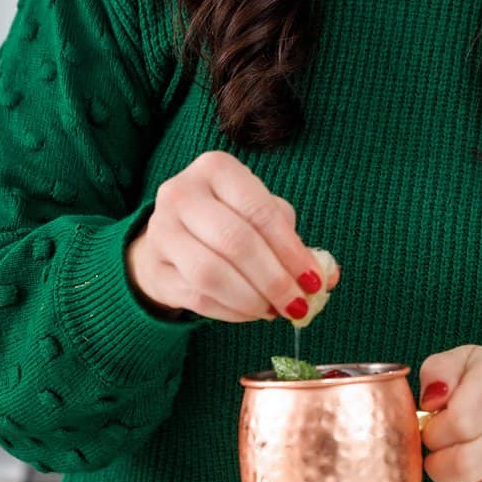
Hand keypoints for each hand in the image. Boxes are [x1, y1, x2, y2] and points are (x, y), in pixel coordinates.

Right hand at [125, 150, 339, 323]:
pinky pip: (198, 298)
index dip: (290, 250)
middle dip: (274, 279)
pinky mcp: (154, 269)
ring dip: (252, 299)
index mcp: (215, 168)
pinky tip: (252, 313)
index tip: (313, 279)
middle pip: (235, 242)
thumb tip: (326, 275)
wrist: (169, 237)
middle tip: (299, 304)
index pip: (259, 210)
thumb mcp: (259, 214)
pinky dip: (232, 312)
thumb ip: (292, 241)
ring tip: (275, 310)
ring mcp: (162, 231)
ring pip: (211, 274)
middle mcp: (182, 193)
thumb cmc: (227, 220)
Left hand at [416, 344, 481, 481]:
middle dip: (437, 457)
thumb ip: (437, 372)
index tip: (434, 423)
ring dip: (449, 481)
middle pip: (463, 460)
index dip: (433, 429)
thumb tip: (430, 402)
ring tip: (451, 463)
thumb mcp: (462, 364)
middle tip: (439, 446)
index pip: (457, 421)